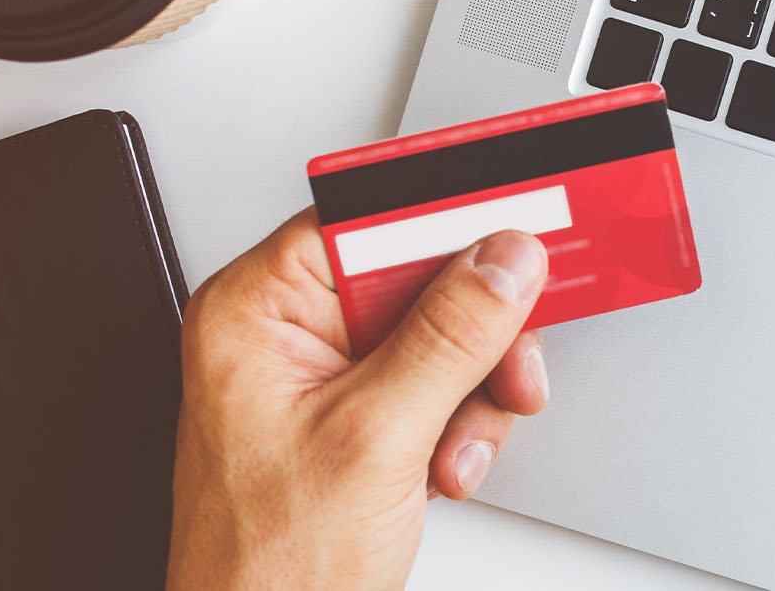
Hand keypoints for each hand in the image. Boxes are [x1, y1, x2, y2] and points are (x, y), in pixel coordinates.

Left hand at [167, 210, 549, 588]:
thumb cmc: (266, 569)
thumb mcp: (375, 437)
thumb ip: (449, 338)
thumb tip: (503, 260)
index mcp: (257, 312)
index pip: (365, 221)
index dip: (446, 219)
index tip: (516, 219)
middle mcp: (289, 335)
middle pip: (419, 278)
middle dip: (475, 335)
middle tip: (508, 365)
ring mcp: (328, 379)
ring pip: (445, 337)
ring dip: (474, 395)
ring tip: (456, 449)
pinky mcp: (363, 418)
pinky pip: (442, 387)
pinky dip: (463, 427)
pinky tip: (445, 467)